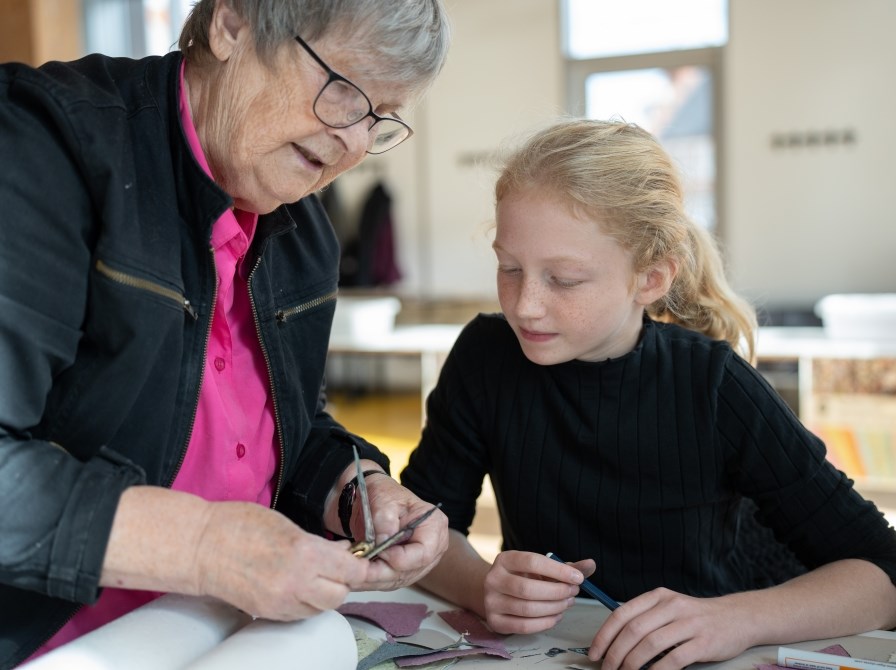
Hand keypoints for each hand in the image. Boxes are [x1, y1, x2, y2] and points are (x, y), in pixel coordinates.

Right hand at [195, 501, 368, 619]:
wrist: (199, 547)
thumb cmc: (238, 525)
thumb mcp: (287, 524)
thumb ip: (318, 543)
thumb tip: (342, 552)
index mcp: (305, 554)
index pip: (352, 570)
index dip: (359, 565)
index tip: (360, 560)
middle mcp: (296, 583)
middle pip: (340, 594)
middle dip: (343, 581)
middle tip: (336, 566)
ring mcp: (281, 601)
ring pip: (321, 608)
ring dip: (324, 594)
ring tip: (314, 576)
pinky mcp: (268, 613)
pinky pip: (300, 614)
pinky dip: (306, 603)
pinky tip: (297, 586)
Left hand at [350, 474, 447, 590]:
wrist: (372, 500)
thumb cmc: (383, 494)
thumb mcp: (383, 499)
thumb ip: (384, 520)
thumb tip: (383, 543)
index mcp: (434, 526)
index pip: (424, 553)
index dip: (400, 558)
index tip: (377, 551)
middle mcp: (432, 547)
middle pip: (409, 571)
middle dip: (381, 573)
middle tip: (357, 569)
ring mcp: (419, 561)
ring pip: (397, 580)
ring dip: (373, 580)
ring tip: (352, 574)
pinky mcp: (404, 570)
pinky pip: (389, 581)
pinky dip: (372, 580)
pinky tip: (356, 577)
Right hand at [480, 551, 594, 633]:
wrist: (497, 593)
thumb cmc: (524, 578)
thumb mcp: (541, 568)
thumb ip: (565, 567)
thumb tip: (591, 564)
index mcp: (505, 559)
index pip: (532, 562)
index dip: (558, 570)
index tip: (578, 578)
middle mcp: (493, 579)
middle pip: (528, 589)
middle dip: (557, 592)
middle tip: (573, 592)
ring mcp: (491, 601)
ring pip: (528, 609)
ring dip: (554, 608)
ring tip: (567, 603)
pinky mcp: (495, 621)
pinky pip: (525, 626)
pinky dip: (546, 622)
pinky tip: (557, 616)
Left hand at [588, 588, 753, 669]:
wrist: (737, 617)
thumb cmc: (696, 616)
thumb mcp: (669, 607)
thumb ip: (645, 618)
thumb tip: (614, 642)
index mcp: (658, 597)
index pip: (622, 614)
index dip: (605, 635)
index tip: (595, 653)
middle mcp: (671, 606)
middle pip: (633, 631)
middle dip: (615, 654)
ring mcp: (688, 623)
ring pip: (650, 645)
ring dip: (632, 664)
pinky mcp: (704, 642)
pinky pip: (673, 659)